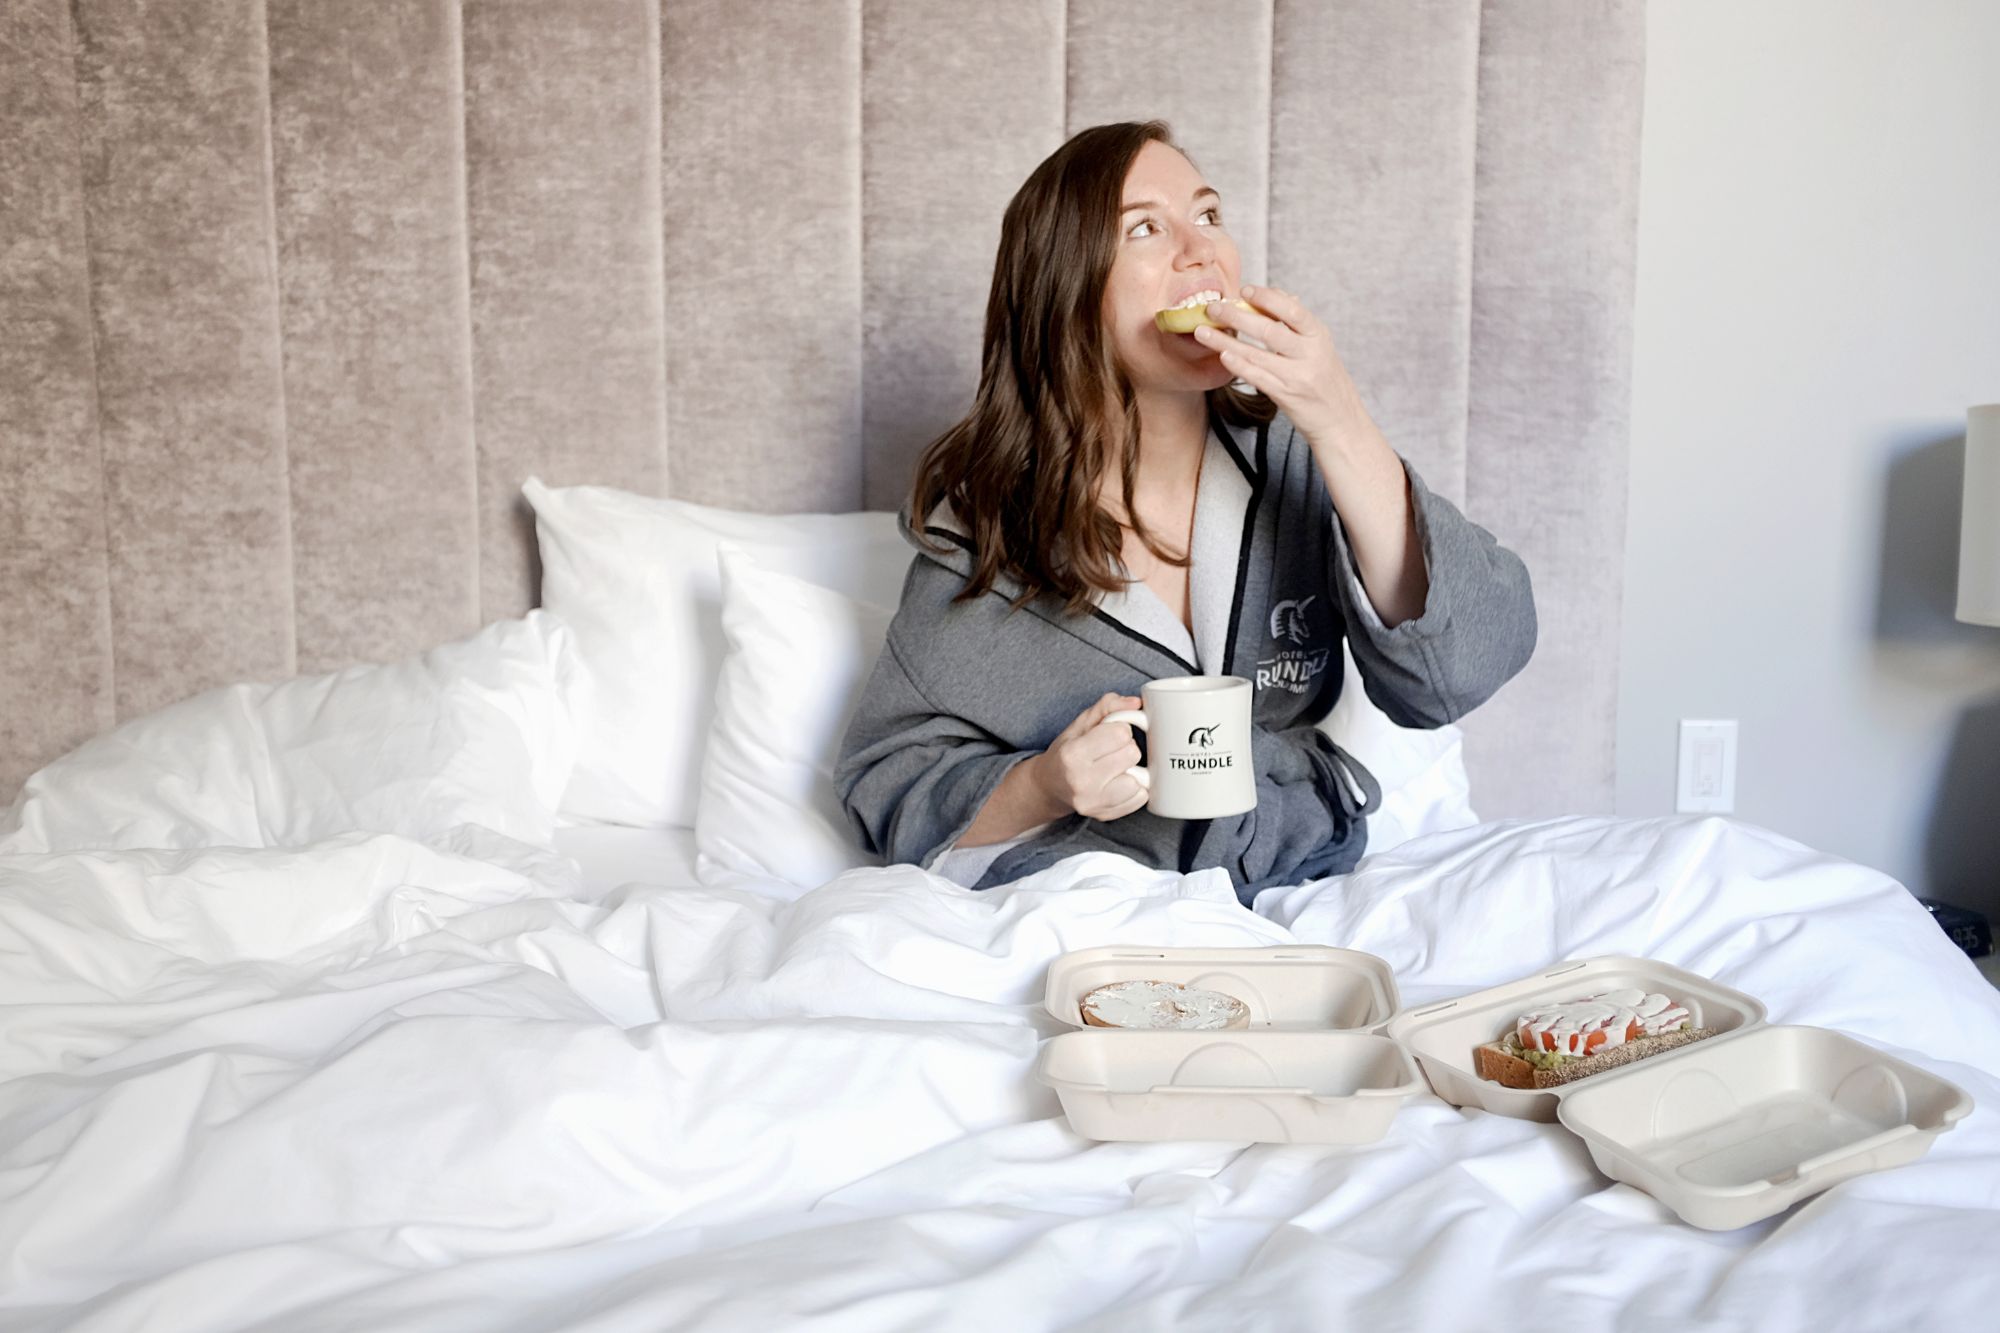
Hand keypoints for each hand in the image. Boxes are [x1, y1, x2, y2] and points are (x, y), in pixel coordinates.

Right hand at [1032, 692, 1147, 820]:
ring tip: (1114, 769)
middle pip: (1132, 754)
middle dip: (1125, 748)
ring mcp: (1093, 803)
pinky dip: (1134, 789)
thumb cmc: (1067, 752)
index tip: (1108, 735)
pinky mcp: (1104, 815)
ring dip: (1132, 771)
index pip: (1121, 734)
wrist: (1049, 787)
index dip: (1119, 730)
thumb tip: (1136, 703)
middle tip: (1110, 752)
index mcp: (1073, 754)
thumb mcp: (1081, 723)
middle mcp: (1082, 782)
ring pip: (1139, 780)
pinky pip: (1140, 798)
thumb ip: (1109, 706)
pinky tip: (1117, 783)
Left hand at [1193, 285, 1370, 450]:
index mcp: (1319, 335)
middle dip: (1237, 316)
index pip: (1292, 310)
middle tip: (1213, 308)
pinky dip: (1239, 365)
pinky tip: (1223, 356)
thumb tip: (1282, 296)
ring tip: (1202, 331)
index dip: (1267, 298)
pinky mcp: (1286, 396)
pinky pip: (1258, 378)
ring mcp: (1298, 376)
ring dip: (1226, 341)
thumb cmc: (1326, 381)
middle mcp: (1310, 353)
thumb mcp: (1320, 347)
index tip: (1244, 289)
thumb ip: (1300, 324)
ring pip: (1257, 354)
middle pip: (1269, 330)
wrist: (1341, 421)